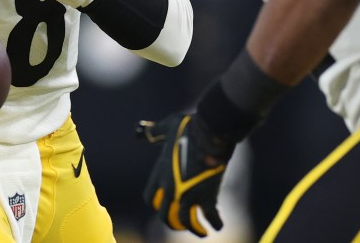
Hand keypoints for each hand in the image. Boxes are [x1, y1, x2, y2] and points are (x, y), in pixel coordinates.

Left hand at [137, 112, 235, 236]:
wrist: (209, 133)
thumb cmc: (189, 127)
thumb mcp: (167, 126)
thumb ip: (154, 131)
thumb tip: (141, 129)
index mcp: (160, 174)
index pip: (149, 198)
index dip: (156, 204)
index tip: (163, 206)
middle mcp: (171, 188)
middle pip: (165, 216)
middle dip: (173, 222)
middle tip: (181, 224)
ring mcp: (187, 195)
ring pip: (186, 222)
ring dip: (193, 229)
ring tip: (201, 232)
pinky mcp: (206, 196)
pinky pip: (210, 217)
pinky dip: (216, 223)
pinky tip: (219, 224)